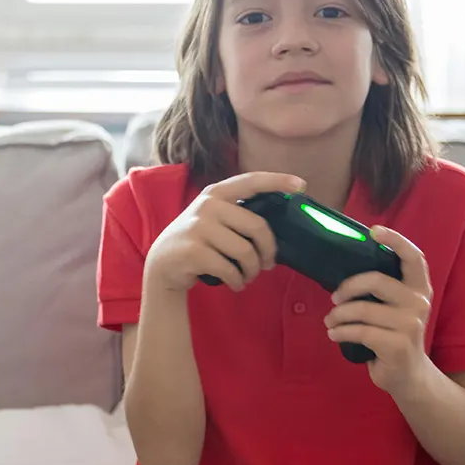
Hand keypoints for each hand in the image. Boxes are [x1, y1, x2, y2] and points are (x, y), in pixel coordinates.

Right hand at [143, 171, 305, 294]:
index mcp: (217, 193)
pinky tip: (235, 283)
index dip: (278, 181)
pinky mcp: (193, 251)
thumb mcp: (213, 219)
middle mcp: (207, 206)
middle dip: (267, 251)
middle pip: (257, 227)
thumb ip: (239, 215)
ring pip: (246, 252)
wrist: (163, 264)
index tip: (301, 185)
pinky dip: (238, 281)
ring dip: (252, 271)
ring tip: (247, 277)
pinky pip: (230, 269)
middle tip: (267, 265)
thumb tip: (281, 225)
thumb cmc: (198, 241)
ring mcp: (198, 227)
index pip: (251, 181)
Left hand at [324, 226, 434, 395]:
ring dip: (338, 315)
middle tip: (334, 297)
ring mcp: (410, 325)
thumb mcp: (393, 308)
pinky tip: (334, 334)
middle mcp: (419, 302)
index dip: (396, 240)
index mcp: (418, 288)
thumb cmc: (393, 335)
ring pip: (362, 310)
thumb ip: (381, 288)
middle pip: (376, 281)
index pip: (414, 257)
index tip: (374, 231)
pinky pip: (360, 331)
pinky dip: (340, 332)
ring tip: (330, 321)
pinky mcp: (397, 345)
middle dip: (348, 287)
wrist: (409, 376)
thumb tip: (343, 266)